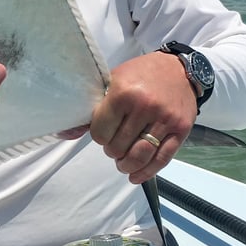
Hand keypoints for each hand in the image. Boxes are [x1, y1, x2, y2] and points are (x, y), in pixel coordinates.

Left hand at [89, 52, 197, 183]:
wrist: (179, 69)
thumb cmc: (141, 74)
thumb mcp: (112, 82)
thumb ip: (93, 109)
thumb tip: (65, 135)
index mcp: (124, 93)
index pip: (101, 133)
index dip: (99, 137)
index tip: (103, 133)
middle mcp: (145, 107)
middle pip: (119, 147)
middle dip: (112, 151)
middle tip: (114, 145)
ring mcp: (165, 119)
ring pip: (139, 156)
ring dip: (126, 165)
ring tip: (123, 162)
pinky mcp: (181, 130)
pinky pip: (162, 159)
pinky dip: (146, 172)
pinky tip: (136, 176)